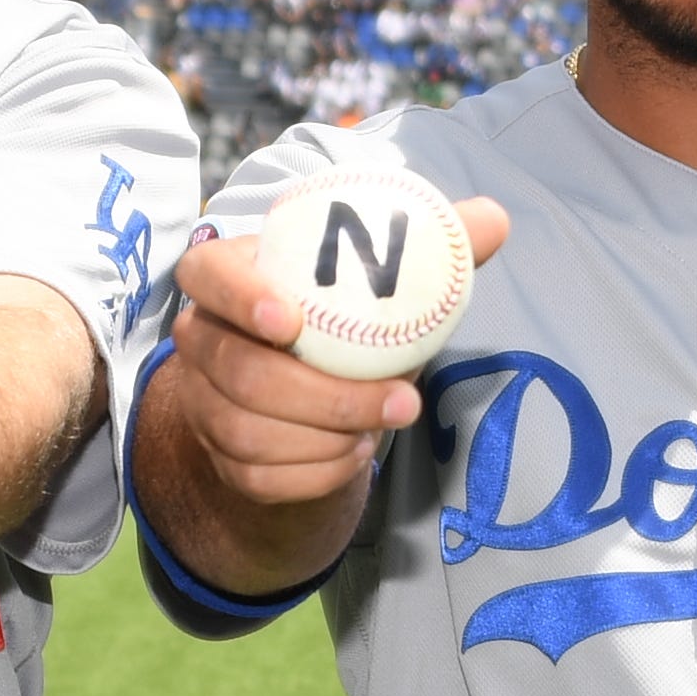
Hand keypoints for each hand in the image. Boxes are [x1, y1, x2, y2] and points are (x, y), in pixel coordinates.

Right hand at [164, 199, 518, 510]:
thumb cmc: (346, 316)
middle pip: (242, 373)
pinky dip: (315, 472)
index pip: (204, 273)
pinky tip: (354, 452)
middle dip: (327, 396)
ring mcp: (203, 400)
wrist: (320, 391)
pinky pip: (258, 476)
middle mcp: (202, 337)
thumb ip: (434, 248)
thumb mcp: (385, 279)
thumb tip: (494, 219)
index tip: (292, 321)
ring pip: (247, 432)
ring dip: (326, 437)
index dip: (238, 296)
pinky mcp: (220, 455)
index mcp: (228, 273)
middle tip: (402, 402)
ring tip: (383, 424)